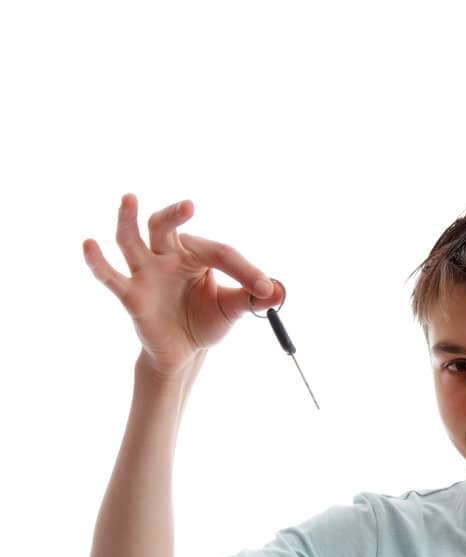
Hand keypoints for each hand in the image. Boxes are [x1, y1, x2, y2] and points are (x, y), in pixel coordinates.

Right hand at [82, 194, 282, 375]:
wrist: (182, 352)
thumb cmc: (205, 321)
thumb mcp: (232, 309)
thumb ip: (253, 298)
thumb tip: (279, 291)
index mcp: (195, 254)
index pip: (220, 253)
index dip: (245, 270)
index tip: (266, 290)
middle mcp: (167, 256)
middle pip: (165, 226)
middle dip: (175, 215)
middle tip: (189, 205)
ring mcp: (146, 273)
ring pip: (131, 239)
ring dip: (128, 219)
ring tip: (129, 198)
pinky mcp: (131, 296)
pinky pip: (111, 277)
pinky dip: (97, 262)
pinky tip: (89, 245)